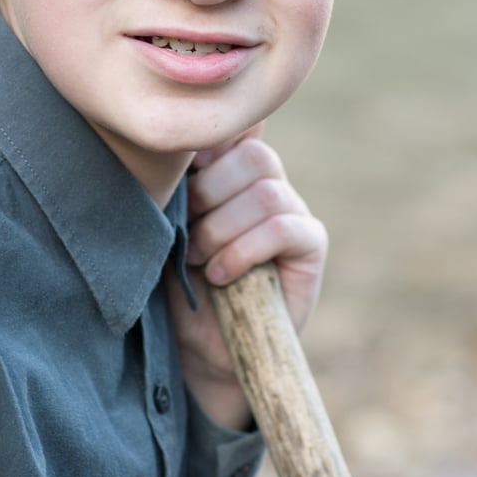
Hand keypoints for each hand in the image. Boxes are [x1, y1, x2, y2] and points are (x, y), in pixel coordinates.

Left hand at [168, 124, 327, 429]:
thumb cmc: (177, 283)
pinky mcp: (310, 246)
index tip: (179, 172)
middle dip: (208, 192)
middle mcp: (268, 183)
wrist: (199, 347)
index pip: (235, 130)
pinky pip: (284, 228)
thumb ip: (177, 187)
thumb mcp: (166, 228)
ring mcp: (294, 212)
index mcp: (233, 169)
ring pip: (266, 193)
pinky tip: (220, 275)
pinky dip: (244, 250)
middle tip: (185, 230)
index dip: (208, 144)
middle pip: (253, 155)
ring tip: (198, 259)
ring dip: (221, 229)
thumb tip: (171, 148)